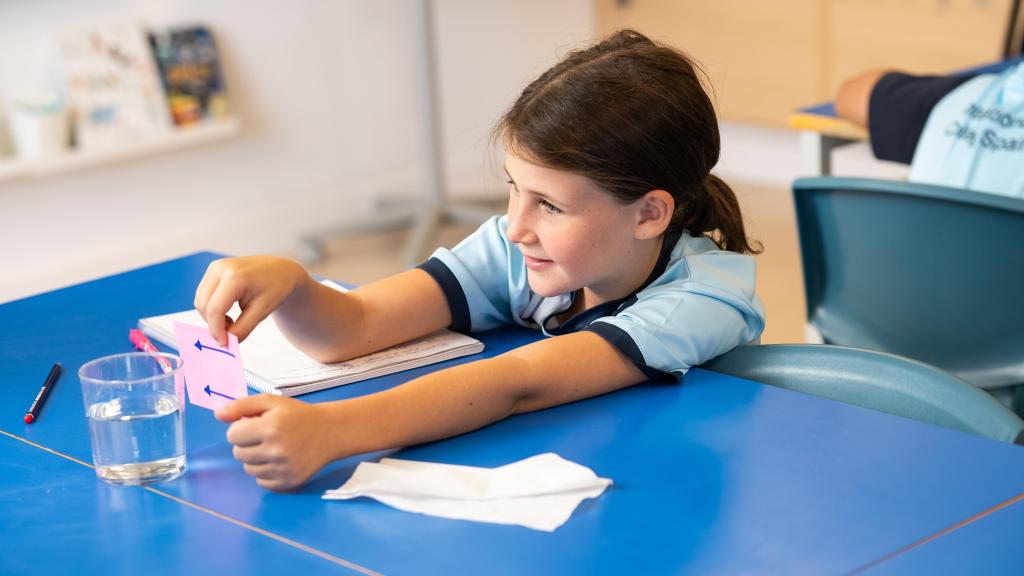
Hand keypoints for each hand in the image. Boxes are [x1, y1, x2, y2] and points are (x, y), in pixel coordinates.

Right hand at [194, 256, 308, 344]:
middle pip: (202, 304)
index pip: (214, 309)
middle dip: (213, 323)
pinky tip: (228, 310)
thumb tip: (225, 342)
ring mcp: (215, 266)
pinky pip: (204, 293)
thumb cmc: (276, 287)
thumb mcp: (261, 312)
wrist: (281, 270)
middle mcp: (220, 268)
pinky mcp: (214, 269)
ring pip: (200, 299)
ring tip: (232, 320)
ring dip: (211, 316)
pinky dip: (211, 307)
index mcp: (235, 276)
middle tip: (231, 332)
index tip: (224, 343)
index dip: (216, 330)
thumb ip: (242, 329)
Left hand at [216, 394, 334, 490]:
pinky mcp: (288, 482)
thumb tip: (217, 415)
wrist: (329, 432)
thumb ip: (242, 405)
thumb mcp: (272, 402)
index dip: (241, 428)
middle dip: (247, 443)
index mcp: (271, 427)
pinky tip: (279, 460)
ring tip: (272, 448)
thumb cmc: (298, 415)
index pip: (232, 435)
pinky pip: (261, 482)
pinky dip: (265, 472)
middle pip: (238, 453)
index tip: (255, 425)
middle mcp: (276, 450)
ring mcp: (283, 469)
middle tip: (265, 436)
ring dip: (255, 459)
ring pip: (248, 469)